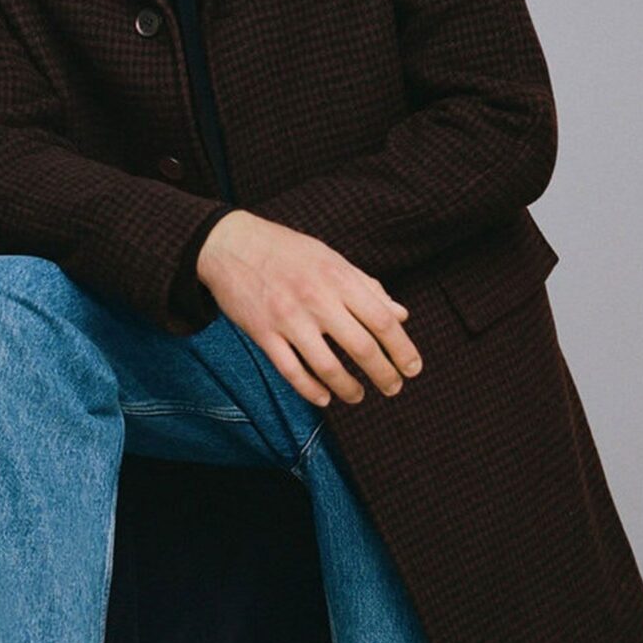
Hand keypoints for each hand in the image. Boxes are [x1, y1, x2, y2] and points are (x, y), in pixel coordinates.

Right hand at [194, 210, 422, 406]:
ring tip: (358, 396)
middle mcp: (317, 300)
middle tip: (393, 388)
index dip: (402, 349)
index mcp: (339, 279)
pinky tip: (325, 397)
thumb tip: (401, 314)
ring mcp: (288, 319)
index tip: (412, 368)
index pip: (382, 320)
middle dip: (384, 374)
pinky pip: (291, 371)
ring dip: (349, 388)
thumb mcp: (332, 259)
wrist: (230, 244)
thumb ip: (367, 287)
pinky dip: (311, 390)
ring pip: (327, 367)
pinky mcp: (263, 334)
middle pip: (361, 347)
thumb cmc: (287, 251)